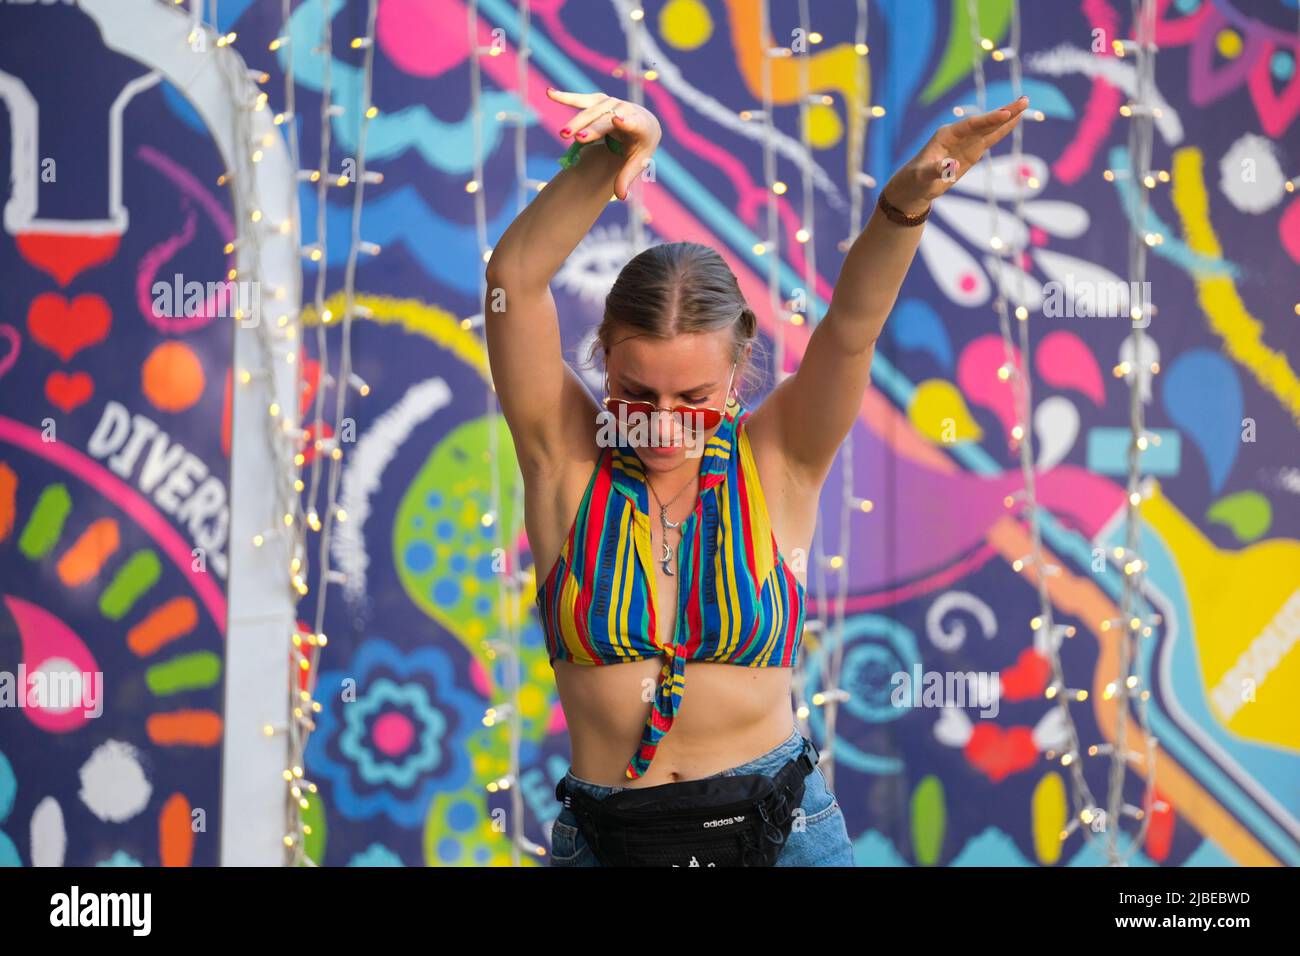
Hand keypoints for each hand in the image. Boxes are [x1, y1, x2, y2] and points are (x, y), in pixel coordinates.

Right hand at [546, 88, 661, 200]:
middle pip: (607, 120)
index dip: (627, 122)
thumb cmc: (639, 148)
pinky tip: (549, 93)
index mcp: (641, 126)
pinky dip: (565, 97)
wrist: (643, 125)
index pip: (634, 124)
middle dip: (593, 129)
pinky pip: (580, 99)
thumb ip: (626, 178)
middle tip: (578, 139)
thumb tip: (621, 196)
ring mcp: (612, 103)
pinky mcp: (599, 100)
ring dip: (577, 121)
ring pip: (592, 111)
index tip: (618, 120)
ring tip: (564, 134)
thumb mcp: (637, 163)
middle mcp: (627, 110)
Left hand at [886, 95, 1030, 213]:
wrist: (914, 187)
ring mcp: (966, 142)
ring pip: (990, 128)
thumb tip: (949, 166)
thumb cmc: (916, 180)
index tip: (1004, 113)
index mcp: (946, 135)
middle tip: (1024, 100)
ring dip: (1007, 117)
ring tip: (1025, 104)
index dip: (988, 120)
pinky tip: (1014, 121)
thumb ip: (936, 170)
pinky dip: (1002, 130)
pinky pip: (990, 139)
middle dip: (1004, 112)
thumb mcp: (923, 176)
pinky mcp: (972, 152)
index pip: (971, 125)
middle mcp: (959, 134)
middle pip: (985, 122)